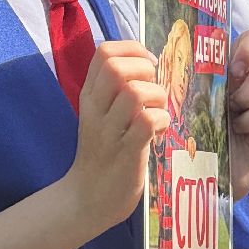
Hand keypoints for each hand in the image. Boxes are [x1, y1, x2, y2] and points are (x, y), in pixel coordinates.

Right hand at [66, 41, 169, 233]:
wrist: (87, 199)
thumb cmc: (104, 152)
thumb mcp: (102, 114)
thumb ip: (117, 89)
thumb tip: (148, 63)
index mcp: (89, 96)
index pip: (104, 52)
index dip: (132, 49)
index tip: (147, 64)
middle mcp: (95, 110)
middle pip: (117, 67)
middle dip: (146, 70)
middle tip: (153, 91)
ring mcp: (108, 132)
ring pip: (134, 92)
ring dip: (157, 97)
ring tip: (157, 112)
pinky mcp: (126, 153)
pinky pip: (147, 121)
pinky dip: (161, 120)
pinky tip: (159, 132)